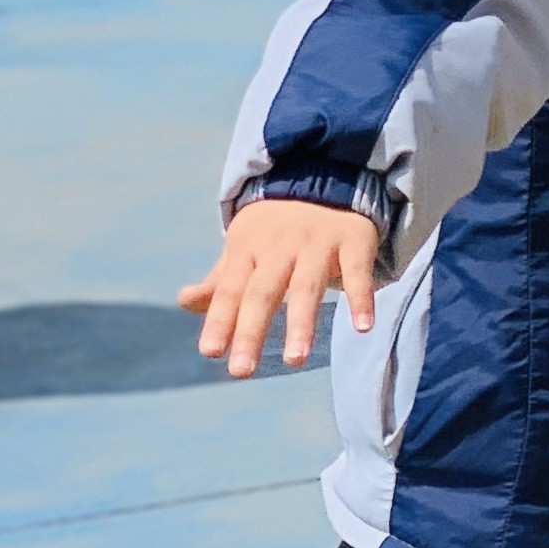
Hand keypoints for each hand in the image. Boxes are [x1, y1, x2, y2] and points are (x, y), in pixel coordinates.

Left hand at [180, 197, 380, 376]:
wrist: (324, 176)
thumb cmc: (276, 228)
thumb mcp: (245, 248)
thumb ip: (221, 281)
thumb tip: (185, 301)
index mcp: (248, 249)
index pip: (230, 290)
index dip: (219, 319)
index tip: (211, 352)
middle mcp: (280, 247)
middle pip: (263, 293)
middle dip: (251, 331)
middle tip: (241, 371)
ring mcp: (317, 244)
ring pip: (307, 287)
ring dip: (301, 323)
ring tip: (295, 360)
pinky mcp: (353, 241)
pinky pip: (358, 273)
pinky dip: (361, 299)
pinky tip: (363, 327)